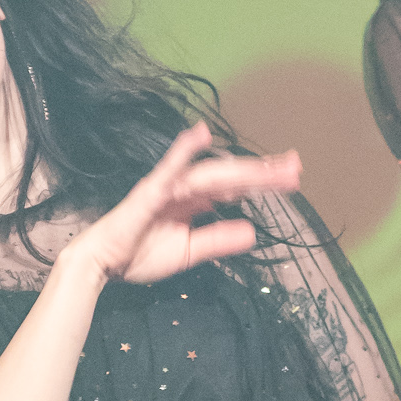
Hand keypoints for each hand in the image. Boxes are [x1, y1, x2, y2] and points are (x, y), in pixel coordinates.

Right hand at [67, 123, 301, 286]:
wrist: (104, 265)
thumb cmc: (140, 255)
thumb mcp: (190, 252)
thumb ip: (218, 240)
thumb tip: (252, 233)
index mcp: (195, 200)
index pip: (235, 186)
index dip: (263, 181)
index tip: (293, 178)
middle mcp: (185, 187)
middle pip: (230, 175)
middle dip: (262, 171)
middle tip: (296, 166)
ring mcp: (168, 186)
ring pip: (211, 173)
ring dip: (240, 167)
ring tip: (270, 167)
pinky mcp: (150, 192)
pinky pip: (169, 169)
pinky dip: (183, 150)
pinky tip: (201, 135)